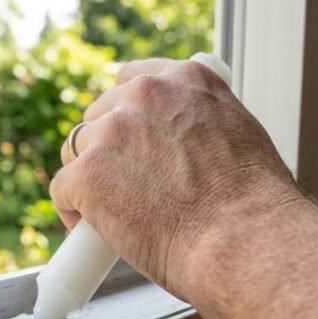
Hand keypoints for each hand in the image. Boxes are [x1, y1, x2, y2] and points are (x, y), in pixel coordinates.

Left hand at [50, 58, 302, 300]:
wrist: (244, 239)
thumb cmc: (254, 205)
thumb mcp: (241, 135)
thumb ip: (204, 125)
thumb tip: (187, 144)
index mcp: (186, 79)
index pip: (134, 79)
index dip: (126, 112)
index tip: (129, 138)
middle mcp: (146, 94)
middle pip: (100, 115)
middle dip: (106, 148)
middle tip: (123, 184)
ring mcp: (112, 132)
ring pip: (77, 151)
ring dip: (88, 177)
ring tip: (108, 211)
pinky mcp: (87, 173)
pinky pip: (63, 188)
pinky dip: (73, 210)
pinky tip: (90, 227)